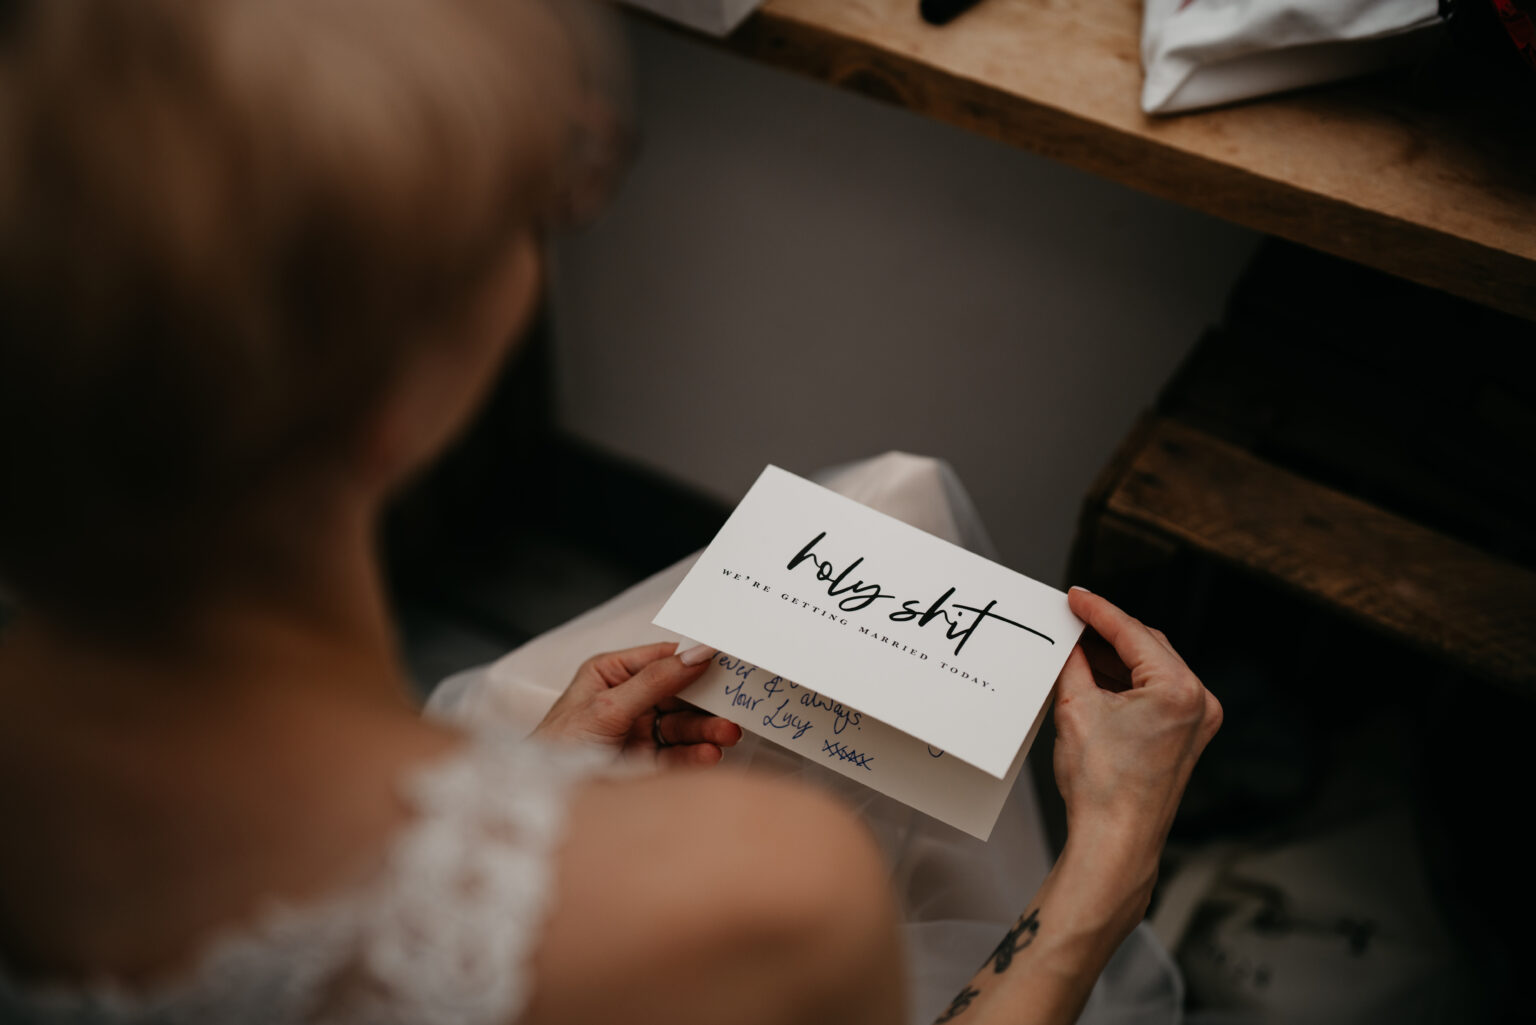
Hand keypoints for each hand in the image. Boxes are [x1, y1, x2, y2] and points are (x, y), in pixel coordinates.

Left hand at [533, 641, 742, 765]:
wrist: (545, 800)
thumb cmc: (558, 746)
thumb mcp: (607, 707)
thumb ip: (655, 681)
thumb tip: (696, 653)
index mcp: (611, 673)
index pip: (662, 658)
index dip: (694, 659)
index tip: (726, 660)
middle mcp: (627, 699)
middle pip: (679, 694)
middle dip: (705, 703)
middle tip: (731, 708)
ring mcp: (638, 731)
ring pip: (682, 726)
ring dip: (706, 731)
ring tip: (727, 735)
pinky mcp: (645, 762)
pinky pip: (678, 754)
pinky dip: (696, 754)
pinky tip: (709, 755)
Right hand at [1053, 588, 1221, 861]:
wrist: (1115, 840)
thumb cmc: (1102, 786)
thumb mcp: (1076, 708)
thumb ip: (1074, 662)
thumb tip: (1070, 639)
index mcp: (1179, 689)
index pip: (1132, 633)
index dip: (1097, 610)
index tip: (1075, 597)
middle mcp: (1199, 702)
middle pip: (1148, 646)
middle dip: (1107, 632)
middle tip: (1071, 619)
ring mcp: (1198, 722)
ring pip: (1152, 669)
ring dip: (1116, 658)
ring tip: (1076, 648)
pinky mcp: (1187, 737)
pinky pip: (1157, 694)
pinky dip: (1127, 683)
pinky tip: (1096, 676)